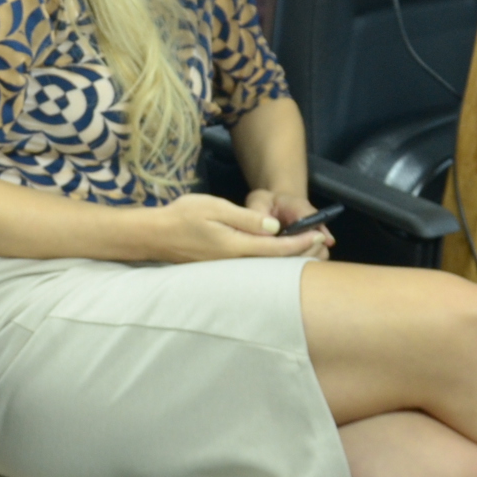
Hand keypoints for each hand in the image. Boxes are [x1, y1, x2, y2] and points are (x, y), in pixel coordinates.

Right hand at [140, 193, 329, 263]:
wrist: (154, 235)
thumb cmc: (182, 216)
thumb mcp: (214, 208)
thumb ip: (245, 218)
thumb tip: (273, 227)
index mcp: (236, 246)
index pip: (276, 248)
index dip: (299, 243)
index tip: (318, 236)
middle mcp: (235, 262)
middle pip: (275, 262)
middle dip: (300, 254)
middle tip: (321, 245)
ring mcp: (228, 268)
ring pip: (266, 266)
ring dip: (287, 259)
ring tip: (307, 250)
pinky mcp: (222, 268)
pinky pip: (254, 267)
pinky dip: (271, 260)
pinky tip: (277, 254)